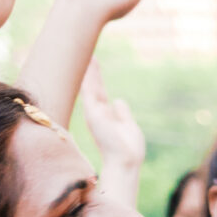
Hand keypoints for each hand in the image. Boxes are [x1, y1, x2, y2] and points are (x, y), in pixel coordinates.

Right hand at [80, 59, 146, 193]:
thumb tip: (118, 100)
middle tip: (89, 54)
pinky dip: (88, 77)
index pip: (100, 93)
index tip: (94, 64)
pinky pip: (89, 90)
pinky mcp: (93, 113)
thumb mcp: (128, 126)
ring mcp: (94, 112)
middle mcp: (97, 113)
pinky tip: (88, 65)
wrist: (124, 161)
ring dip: (89, 71)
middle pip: (94, 87)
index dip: (97, 79)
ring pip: (90, 86)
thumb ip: (122, 113)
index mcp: (105, 116)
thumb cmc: (128, 149)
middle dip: (91, 71)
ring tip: (88, 54)